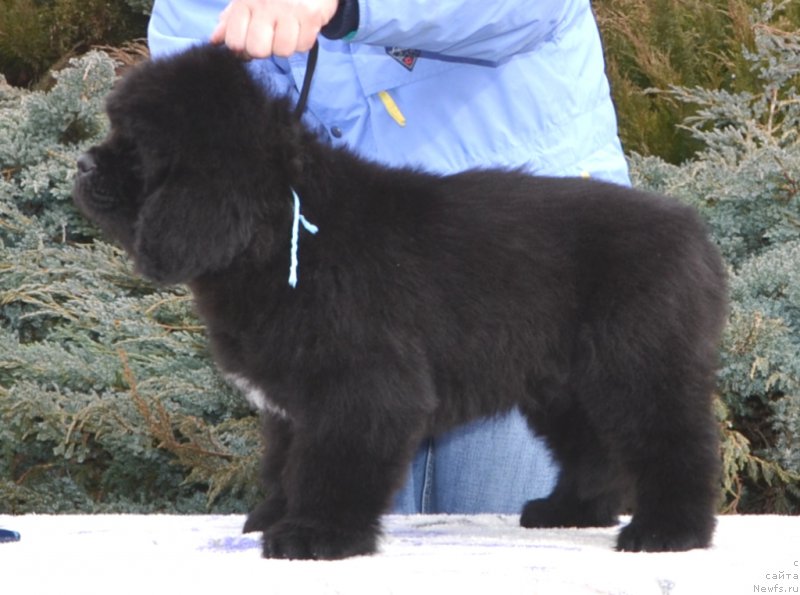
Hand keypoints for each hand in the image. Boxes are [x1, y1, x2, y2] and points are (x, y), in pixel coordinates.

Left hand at [210, 0, 337, 58]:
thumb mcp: (248, 1)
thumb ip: (231, 21)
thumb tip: (215, 40)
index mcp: (245, 1)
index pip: (235, 42)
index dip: (243, 50)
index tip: (250, 42)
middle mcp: (264, 4)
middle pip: (258, 50)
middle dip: (265, 50)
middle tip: (271, 39)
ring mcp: (288, 9)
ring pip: (282, 51)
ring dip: (286, 47)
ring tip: (288, 32)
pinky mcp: (309, 14)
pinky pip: (303, 45)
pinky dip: (303, 42)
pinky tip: (301, 28)